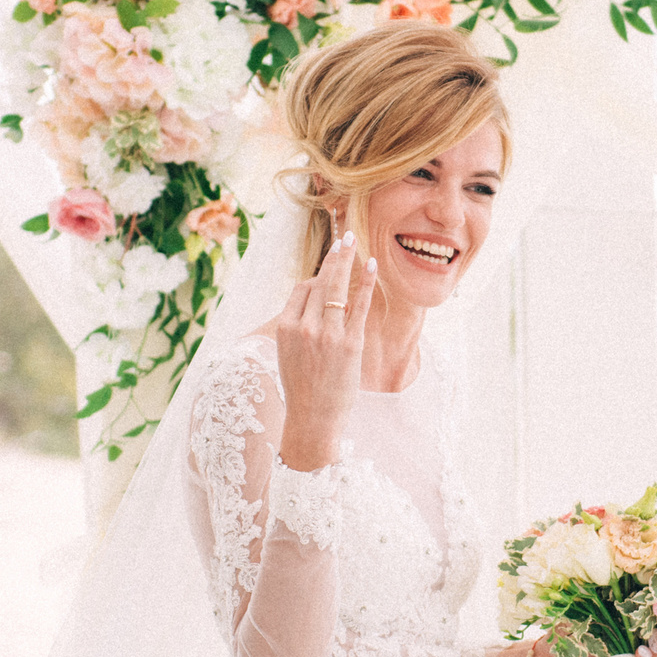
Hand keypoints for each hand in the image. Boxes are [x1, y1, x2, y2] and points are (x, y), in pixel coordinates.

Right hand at [272, 232, 374, 471]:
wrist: (313, 420)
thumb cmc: (302, 388)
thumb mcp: (289, 353)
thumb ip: (297, 324)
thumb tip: (313, 297)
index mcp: (285, 327)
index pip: (302, 289)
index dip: (316, 279)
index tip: (327, 274)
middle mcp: (304, 327)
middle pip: (320, 283)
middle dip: (334, 257)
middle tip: (344, 236)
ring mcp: (328, 335)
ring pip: (337, 288)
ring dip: (347, 261)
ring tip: (353, 241)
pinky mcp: (350, 344)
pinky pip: (358, 305)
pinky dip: (365, 282)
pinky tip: (371, 264)